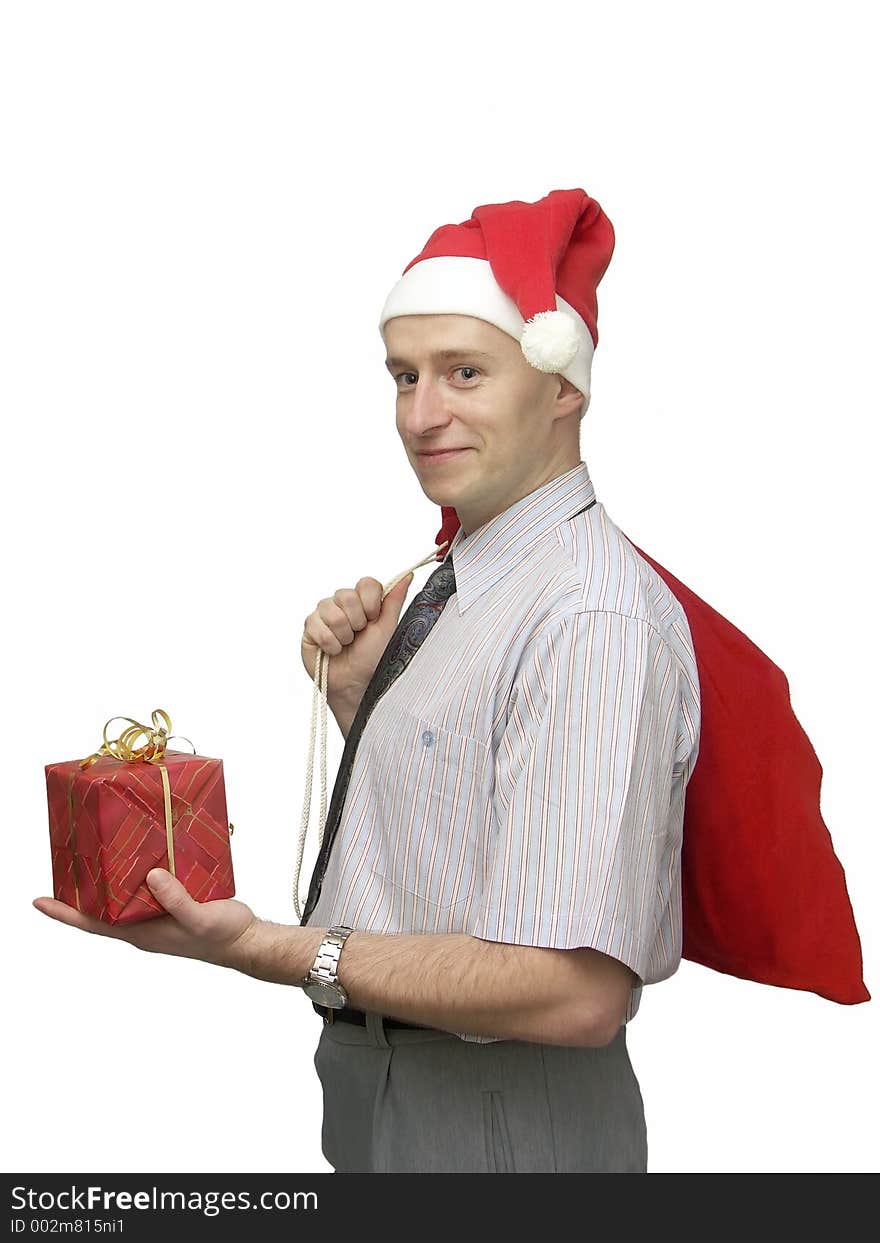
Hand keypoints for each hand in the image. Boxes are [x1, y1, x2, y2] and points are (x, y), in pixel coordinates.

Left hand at [32, 868, 259, 971]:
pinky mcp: (173, 901)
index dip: (64, 914)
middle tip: (65, 863)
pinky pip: (148, 886)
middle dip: (82, 890)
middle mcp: (143, 923)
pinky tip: (142, 851)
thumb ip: (177, 900)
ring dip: (110, 876)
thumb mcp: (199, 918)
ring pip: (124, 895)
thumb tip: (151, 877)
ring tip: (96, 851)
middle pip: (103, 908)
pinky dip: (140, 869)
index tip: (38, 901)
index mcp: (141, 933)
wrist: (246, 939)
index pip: (93, 924)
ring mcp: (157, 913)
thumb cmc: (221, 935)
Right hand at [301, 572, 412, 703]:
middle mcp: (342, 603)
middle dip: (357, 622)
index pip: (366, 583)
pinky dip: (330, 644)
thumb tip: (408, 575)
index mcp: (362, 600)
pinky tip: (333, 651)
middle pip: (346, 595)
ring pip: (332, 612)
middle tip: (358, 636)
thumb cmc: (372, 657)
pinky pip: (317, 626)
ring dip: (343, 635)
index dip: (370, 603)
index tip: (373, 619)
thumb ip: (394, 600)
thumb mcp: (388, 628)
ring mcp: (324, 613)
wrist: (356, 683)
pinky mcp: (310, 627)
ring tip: (346, 645)